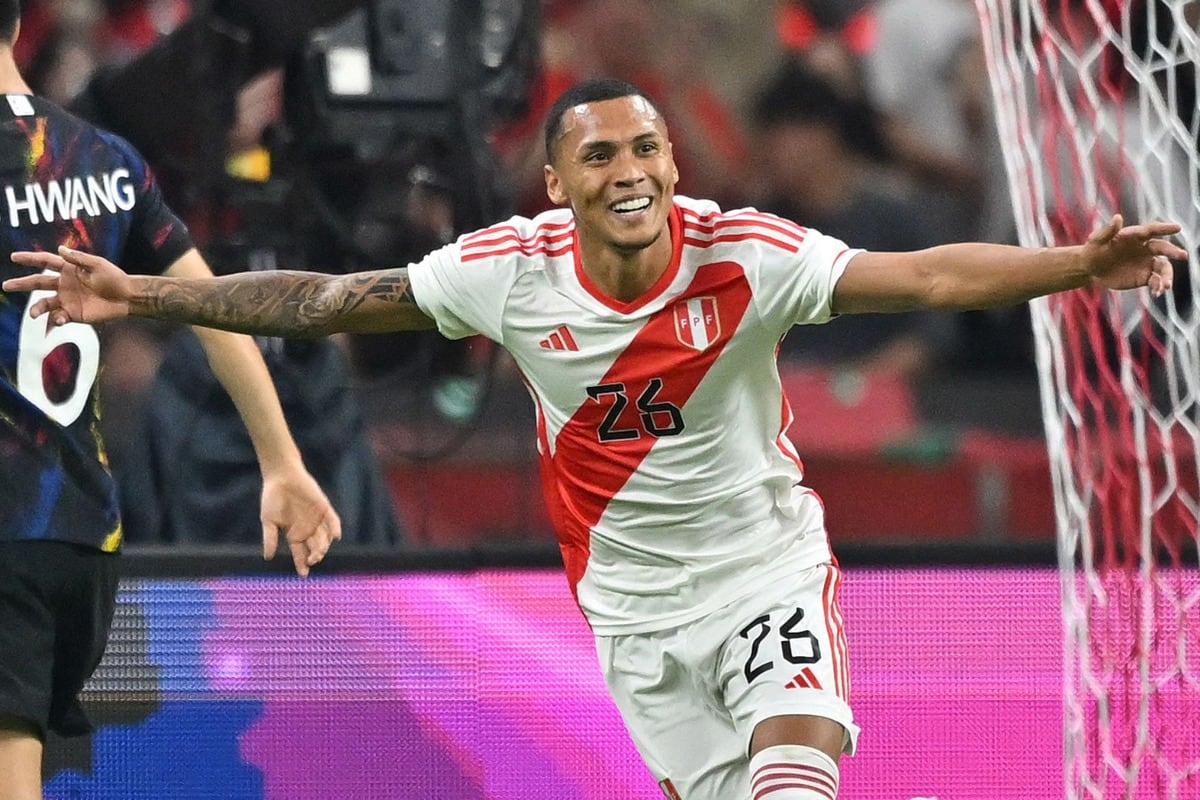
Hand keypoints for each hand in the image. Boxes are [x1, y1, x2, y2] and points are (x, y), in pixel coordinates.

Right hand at [5, 246, 133, 324]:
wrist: (127, 298)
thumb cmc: (114, 278)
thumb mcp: (98, 264)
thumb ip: (79, 258)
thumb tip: (60, 249)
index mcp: (68, 269)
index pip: (45, 261)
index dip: (29, 258)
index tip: (14, 257)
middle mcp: (64, 284)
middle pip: (38, 282)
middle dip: (22, 284)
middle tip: (6, 285)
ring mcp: (67, 299)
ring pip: (45, 303)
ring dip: (37, 308)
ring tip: (33, 313)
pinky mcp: (73, 314)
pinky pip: (58, 317)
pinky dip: (56, 319)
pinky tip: (60, 319)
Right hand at [260, 465, 341, 576]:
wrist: (281, 477)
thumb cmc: (272, 498)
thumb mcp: (268, 521)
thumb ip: (270, 538)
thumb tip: (267, 558)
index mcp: (294, 535)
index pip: (300, 554)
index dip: (302, 564)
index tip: (304, 574)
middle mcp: (307, 530)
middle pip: (314, 548)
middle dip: (315, 556)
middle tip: (312, 560)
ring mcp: (316, 519)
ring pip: (324, 537)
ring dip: (323, 546)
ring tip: (318, 553)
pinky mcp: (324, 507)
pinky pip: (332, 520)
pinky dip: (335, 528)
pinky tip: (335, 536)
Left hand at [1082, 214, 1187, 296]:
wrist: (1090, 269)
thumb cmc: (1092, 251)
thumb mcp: (1096, 241)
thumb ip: (1108, 231)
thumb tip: (1118, 217)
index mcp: (1135, 236)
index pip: (1152, 230)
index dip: (1164, 228)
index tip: (1177, 228)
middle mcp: (1144, 248)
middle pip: (1163, 248)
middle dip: (1173, 252)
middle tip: (1183, 256)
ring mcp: (1146, 263)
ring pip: (1163, 267)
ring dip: (1167, 276)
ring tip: (1166, 285)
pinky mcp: (1144, 277)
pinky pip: (1156, 281)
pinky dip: (1158, 286)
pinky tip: (1157, 293)